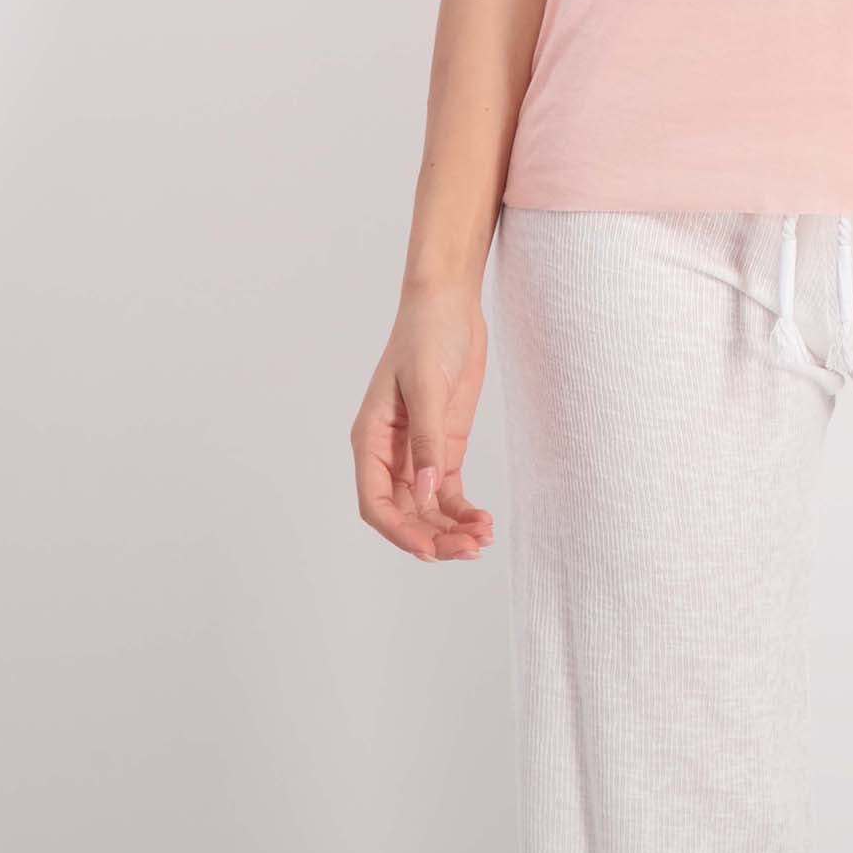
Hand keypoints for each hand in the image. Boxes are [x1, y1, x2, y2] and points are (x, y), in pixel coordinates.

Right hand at [352, 284, 495, 562]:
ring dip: (451, 529)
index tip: (430, 549)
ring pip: (427, 509)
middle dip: (433, 536)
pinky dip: (463, 512)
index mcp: (370, 439)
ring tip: (482, 540)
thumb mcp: (427, 386)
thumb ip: (427, 440)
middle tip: (470, 550)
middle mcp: (389, 453)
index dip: (399, 531)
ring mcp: (417, 453)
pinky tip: (483, 522)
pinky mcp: (444, 446)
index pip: (374, 502)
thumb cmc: (427, 334)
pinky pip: (448, 492)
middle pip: (404, 512)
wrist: (450, 303)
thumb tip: (426, 494)